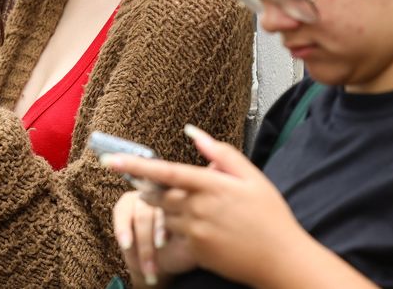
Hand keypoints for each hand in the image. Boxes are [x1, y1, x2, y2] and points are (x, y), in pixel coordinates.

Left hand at [104, 126, 308, 286]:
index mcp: (212, 185)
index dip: (135, 165)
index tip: (110, 159)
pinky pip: (173, 238)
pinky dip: (176, 231)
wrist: (282, 260)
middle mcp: (199, 208)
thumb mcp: (252, 177)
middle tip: (153, 183)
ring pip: (163, 216)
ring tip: (193, 209)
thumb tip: (192, 132)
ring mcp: (196, 232)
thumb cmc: (270, 215)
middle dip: (150, 188)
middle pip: (157, 195)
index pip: (165, 171)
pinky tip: (198, 229)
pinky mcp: (196, 252)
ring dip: (166, 210)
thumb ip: (220, 153)